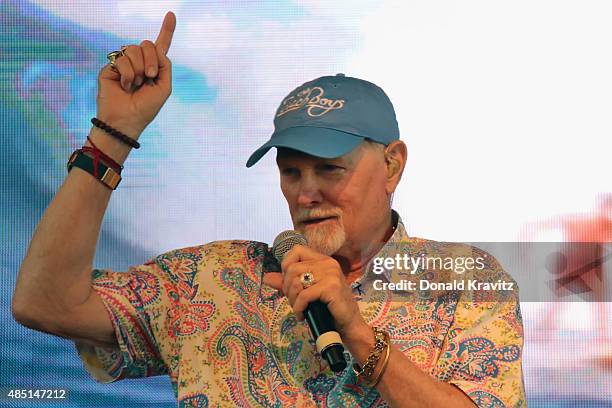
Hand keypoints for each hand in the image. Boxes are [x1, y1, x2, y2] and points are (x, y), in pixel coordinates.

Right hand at [95, 11, 175, 137]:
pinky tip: (125, 86)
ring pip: (133, 49)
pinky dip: (127, 74)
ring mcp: (123, 64)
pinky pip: (121, 58)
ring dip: (139, 68)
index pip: (160, 46)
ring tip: (136, 84)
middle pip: (146, 44)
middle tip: (150, 77)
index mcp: (153, 67)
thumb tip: (155, 48)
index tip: (171, 15)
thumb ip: (164, 65)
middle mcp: (138, 63)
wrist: (127, 120)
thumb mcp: (164, 87)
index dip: (167, 30)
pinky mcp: (110, 67)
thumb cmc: (146, 107)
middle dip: (151, 60)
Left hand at [263, 245, 370, 341]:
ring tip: (298, 308)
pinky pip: (304, 295)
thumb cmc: (329, 308)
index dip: (286, 265)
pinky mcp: (331, 287)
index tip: (288, 283)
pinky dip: (298, 307)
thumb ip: (288, 283)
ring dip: (292, 299)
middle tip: (293, 302)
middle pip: (292, 268)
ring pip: (296, 280)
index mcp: (323, 261)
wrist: (349, 325)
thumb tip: (266, 277)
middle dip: (287, 288)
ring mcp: (331, 274)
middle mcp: (328, 263)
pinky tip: (302, 315)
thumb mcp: (306, 292)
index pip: (296, 250)